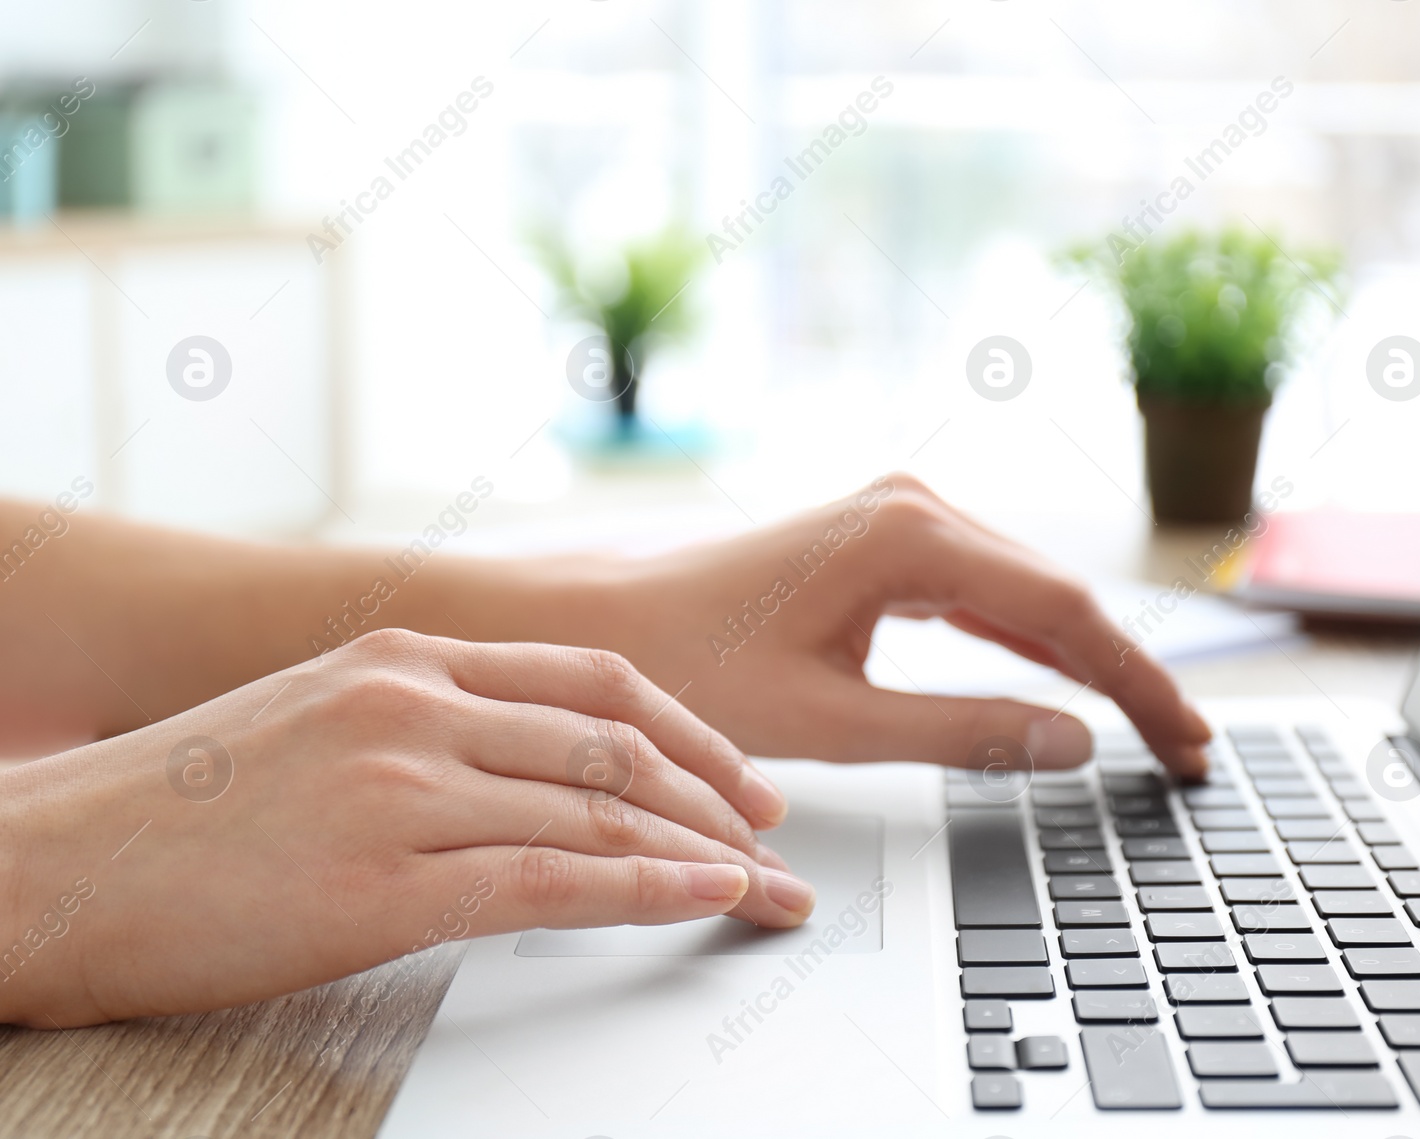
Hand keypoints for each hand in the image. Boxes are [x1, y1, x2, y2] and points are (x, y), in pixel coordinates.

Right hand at [0, 629, 813, 1027]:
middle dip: (718, 792)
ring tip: (762, 882)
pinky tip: (704, 898)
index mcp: (404, 656)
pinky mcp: (380, 877)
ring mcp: (400, 784)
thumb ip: (423, 726)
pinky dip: (646, 887)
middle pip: (616, 739)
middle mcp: (413, 702)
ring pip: (599, 806)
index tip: (739, 776)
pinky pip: (553, 877)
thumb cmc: (176, 806)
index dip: (689, 727)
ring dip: (702, 847)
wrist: (48, 863)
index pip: (591, 680)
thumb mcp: (315, 723)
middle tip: (775, 833)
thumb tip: (523, 769)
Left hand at [573, 475, 1211, 778]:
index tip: (1190, 743)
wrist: (604, 624)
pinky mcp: (882, 541)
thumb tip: (1074, 743)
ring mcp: (899, 516)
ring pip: (1025, 592)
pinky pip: (980, 592)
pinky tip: (1067, 681)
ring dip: (1085, 658)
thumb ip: (963, 731)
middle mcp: (914, 505)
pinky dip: (1028, 641)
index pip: (1064, 615)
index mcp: (908, 535)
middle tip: (1189, 750)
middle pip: (1058, 595)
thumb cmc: (692, 662)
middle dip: (1126, 674)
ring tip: (1151, 726)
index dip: (1138, 685)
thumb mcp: (834, 719)